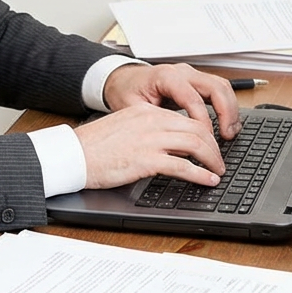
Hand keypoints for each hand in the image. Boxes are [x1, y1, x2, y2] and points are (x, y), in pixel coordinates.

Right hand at [74, 103, 225, 190]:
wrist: (73, 155)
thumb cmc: (91, 148)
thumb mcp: (123, 129)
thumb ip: (145, 132)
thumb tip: (165, 148)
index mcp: (146, 112)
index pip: (185, 118)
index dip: (203, 134)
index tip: (208, 146)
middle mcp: (152, 121)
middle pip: (197, 128)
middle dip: (213, 146)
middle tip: (218, 160)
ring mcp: (150, 140)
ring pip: (196, 144)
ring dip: (212, 160)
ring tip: (217, 171)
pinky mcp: (147, 160)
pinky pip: (183, 166)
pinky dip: (200, 174)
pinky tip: (208, 180)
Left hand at [103, 63, 240, 139]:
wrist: (123, 80)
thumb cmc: (125, 93)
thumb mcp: (132, 109)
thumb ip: (152, 124)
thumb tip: (173, 144)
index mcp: (166, 77)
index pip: (193, 98)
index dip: (202, 122)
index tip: (206, 141)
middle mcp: (183, 72)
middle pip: (216, 87)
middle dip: (225, 113)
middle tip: (226, 136)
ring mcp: (192, 75)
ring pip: (222, 87)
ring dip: (231, 110)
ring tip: (230, 133)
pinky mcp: (196, 82)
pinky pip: (219, 90)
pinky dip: (227, 107)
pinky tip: (227, 125)